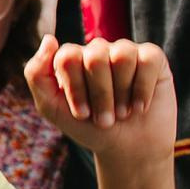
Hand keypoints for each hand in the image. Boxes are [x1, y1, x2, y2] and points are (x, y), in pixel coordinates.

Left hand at [24, 37, 176, 161]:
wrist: (126, 150)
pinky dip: (143, 89)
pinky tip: (140, 107)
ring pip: (122, 57)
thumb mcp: (52, 107)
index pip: (68, 57)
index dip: (75, 89)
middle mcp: (97, 50)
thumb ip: (37, 74)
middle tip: (104, 118)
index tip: (81, 114)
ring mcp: (125, 51)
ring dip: (122, 94)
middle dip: (100, 95)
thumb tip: (49, 38)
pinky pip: (148, 60)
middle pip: (95, 57)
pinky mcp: (152, 59)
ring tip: (122, 112)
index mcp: (71, 58)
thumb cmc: (87, 127)